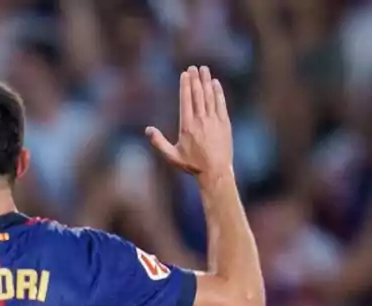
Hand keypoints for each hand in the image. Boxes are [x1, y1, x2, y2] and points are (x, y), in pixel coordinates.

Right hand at [145, 66, 232, 184]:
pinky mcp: (224, 123)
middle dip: (196, 79)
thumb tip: (147, 129)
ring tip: (204, 70)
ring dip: (207, 81)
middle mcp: (200, 120)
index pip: (186, 100)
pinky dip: (218, 92)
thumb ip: (158, 142)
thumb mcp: (171, 156)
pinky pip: (221, 103)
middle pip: (198, 94)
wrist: (215, 171)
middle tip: (194, 67)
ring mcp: (214, 120)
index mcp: (187, 126)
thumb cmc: (192, 165)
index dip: (185, 85)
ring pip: (210, 96)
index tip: (185, 74)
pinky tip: (215, 83)